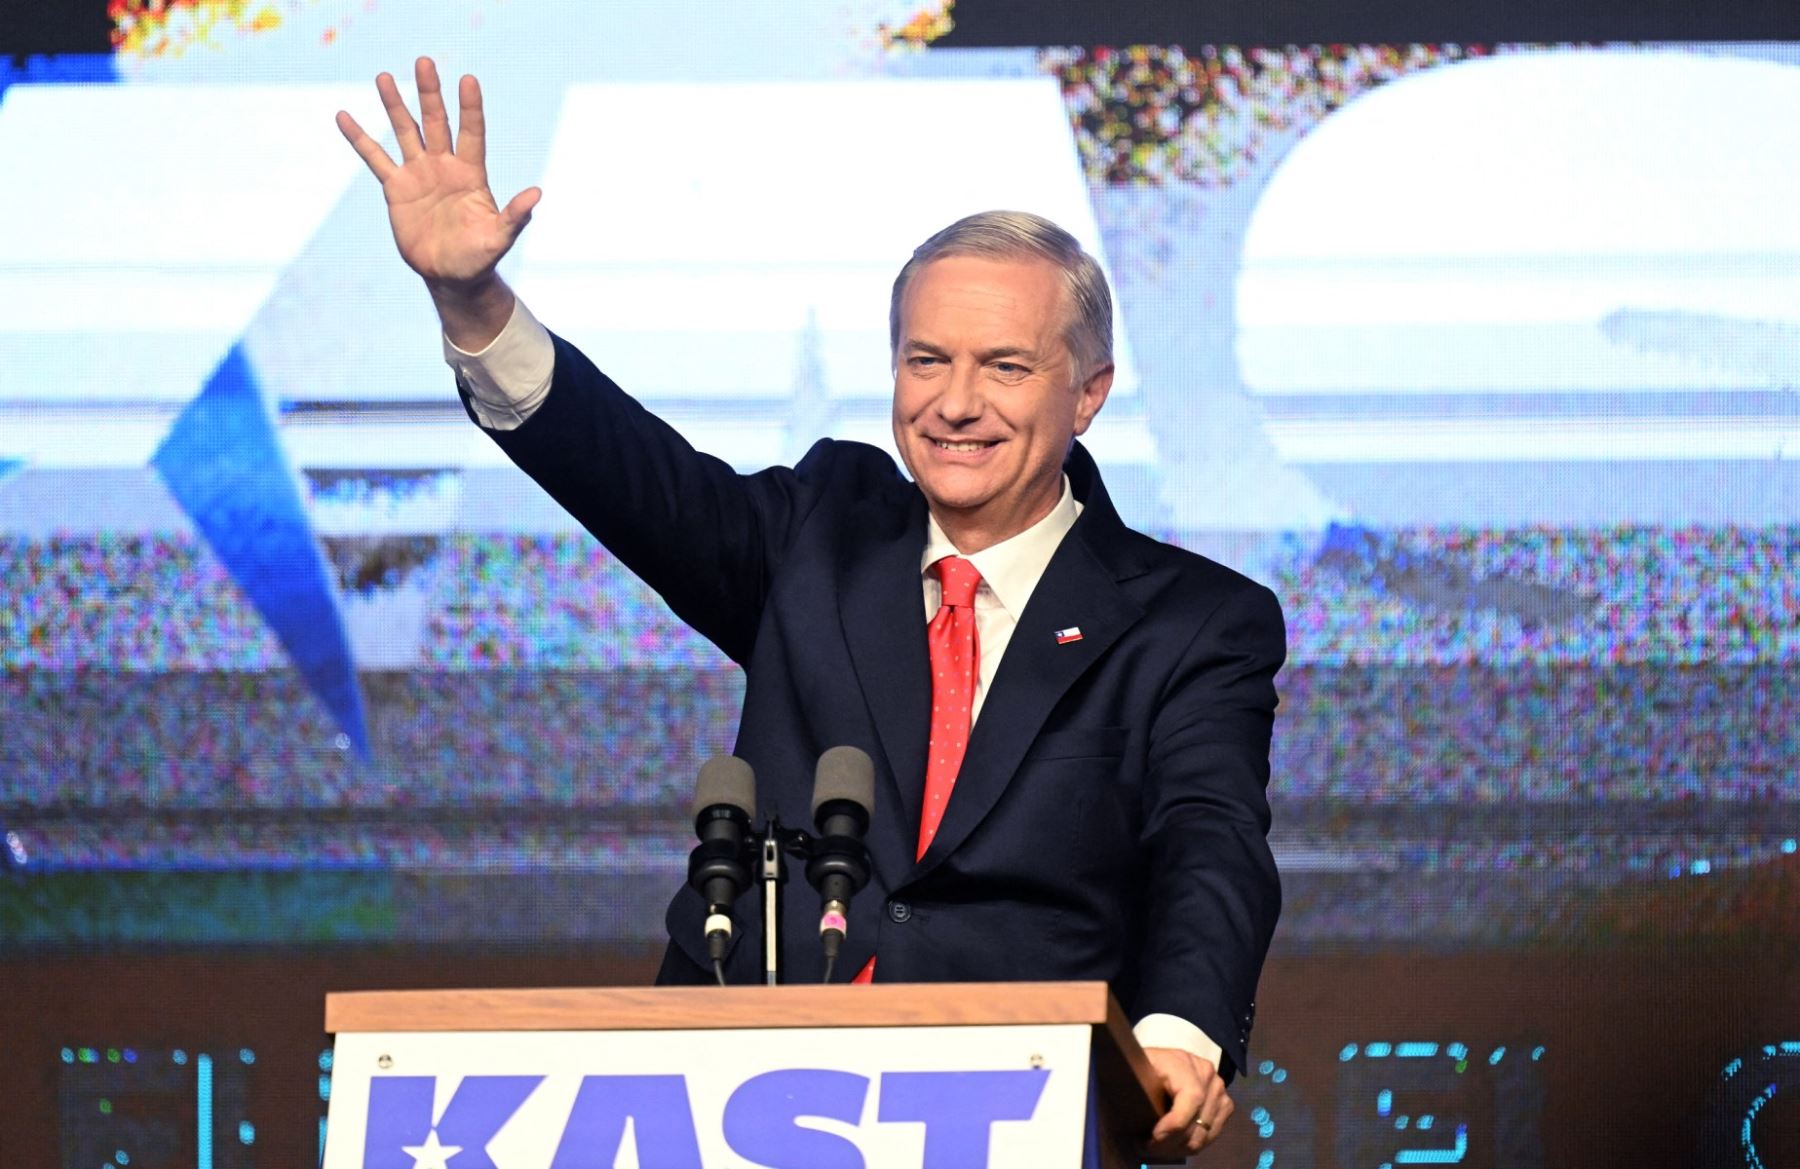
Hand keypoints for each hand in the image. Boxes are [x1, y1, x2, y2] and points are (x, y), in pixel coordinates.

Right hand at [336, 57, 538, 339]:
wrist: (451, 276)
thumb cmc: (480, 257)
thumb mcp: (499, 237)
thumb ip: (515, 215)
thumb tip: (537, 194)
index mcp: (471, 174)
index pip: (472, 132)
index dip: (470, 107)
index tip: (468, 80)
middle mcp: (445, 166)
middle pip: (437, 122)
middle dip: (430, 93)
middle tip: (425, 61)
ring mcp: (419, 174)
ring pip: (406, 131)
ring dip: (395, 105)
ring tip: (385, 77)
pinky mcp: (396, 188)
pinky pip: (374, 158)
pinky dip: (359, 138)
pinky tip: (344, 116)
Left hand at [1143, 1046, 1231, 1161]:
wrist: (1160, 1063)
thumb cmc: (1144, 1068)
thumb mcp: (1136, 1073)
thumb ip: (1141, 1090)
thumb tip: (1141, 1119)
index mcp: (1183, 1062)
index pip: (1192, 1096)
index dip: (1176, 1122)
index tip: (1155, 1137)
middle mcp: (1206, 1073)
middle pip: (1199, 1119)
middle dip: (1173, 1141)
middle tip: (1148, 1148)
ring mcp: (1218, 1088)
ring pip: (1206, 1131)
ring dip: (1181, 1146)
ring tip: (1159, 1148)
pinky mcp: (1224, 1103)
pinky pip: (1213, 1133)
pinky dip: (1194, 1143)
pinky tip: (1176, 1144)